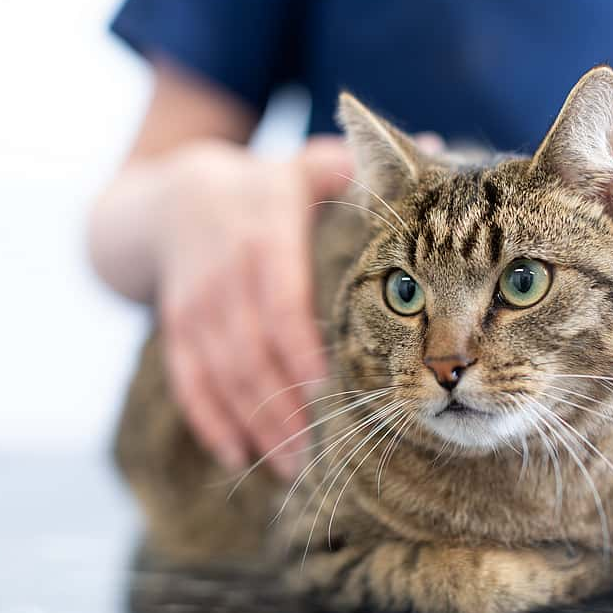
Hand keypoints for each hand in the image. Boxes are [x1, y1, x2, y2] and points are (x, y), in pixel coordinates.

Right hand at [154, 136, 353, 475]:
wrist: (170, 197)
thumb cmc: (262, 188)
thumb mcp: (304, 168)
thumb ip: (360, 169)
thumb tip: (441, 145)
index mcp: (262, 234)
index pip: (282, 303)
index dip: (302, 351)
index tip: (332, 393)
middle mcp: (224, 271)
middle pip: (251, 349)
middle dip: (282, 406)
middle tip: (318, 456)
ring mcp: (194, 303)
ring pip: (222, 372)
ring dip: (253, 424)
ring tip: (291, 467)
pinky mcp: (175, 328)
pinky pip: (188, 380)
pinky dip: (210, 421)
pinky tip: (236, 456)